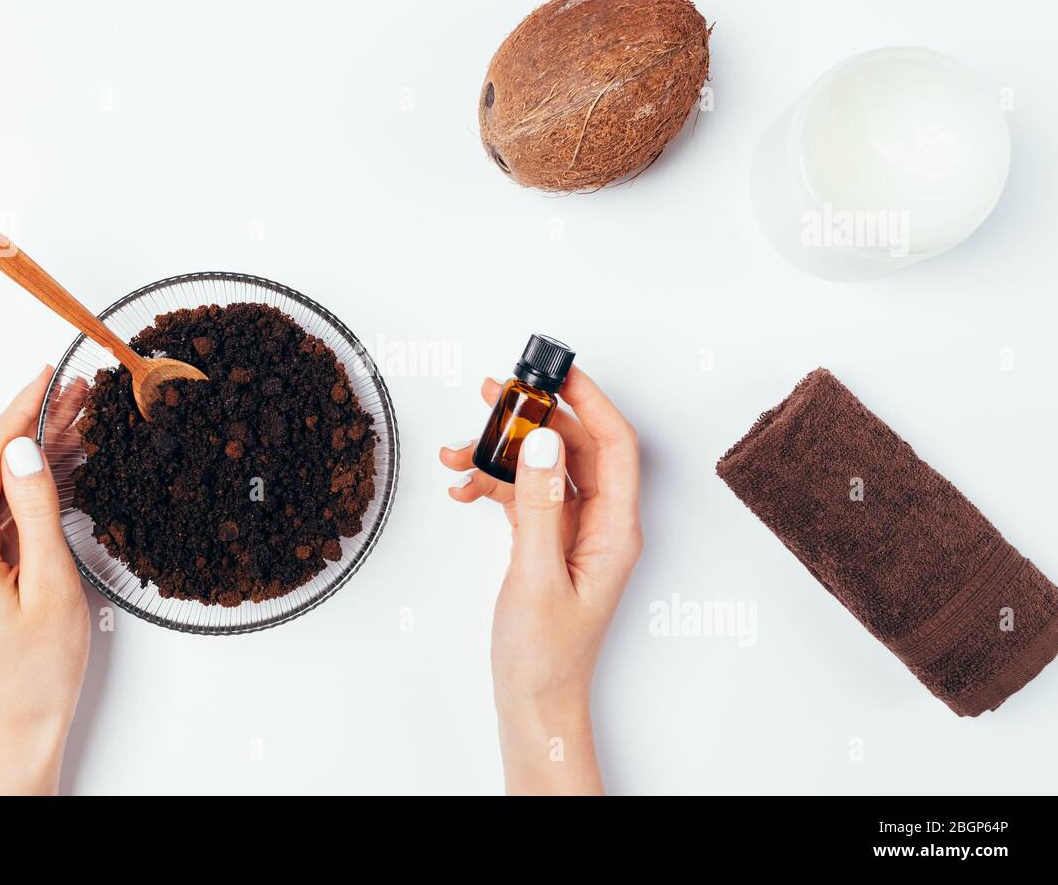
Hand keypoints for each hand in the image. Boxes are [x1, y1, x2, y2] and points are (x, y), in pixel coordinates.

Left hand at [0, 366, 90, 794]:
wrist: (21, 721)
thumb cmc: (40, 669)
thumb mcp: (53, 583)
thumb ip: (36, 510)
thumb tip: (26, 447)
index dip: (19, 414)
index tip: (47, 377)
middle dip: (34, 426)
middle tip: (80, 392)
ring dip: (36, 454)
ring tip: (80, 416)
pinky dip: (30, 488)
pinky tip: (61, 463)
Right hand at [439, 366, 641, 794]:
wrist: (533, 702)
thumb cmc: (545, 655)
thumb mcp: (537, 574)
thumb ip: (539, 504)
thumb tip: (542, 442)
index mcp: (615, 529)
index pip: (615, 445)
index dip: (589, 401)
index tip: (555, 373)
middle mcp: (600, 524)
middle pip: (576, 448)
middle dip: (534, 418)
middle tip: (494, 397)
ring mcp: (573, 533)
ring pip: (543, 469)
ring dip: (503, 453)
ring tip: (461, 449)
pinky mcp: (546, 543)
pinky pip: (524, 494)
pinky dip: (493, 484)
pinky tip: (463, 487)